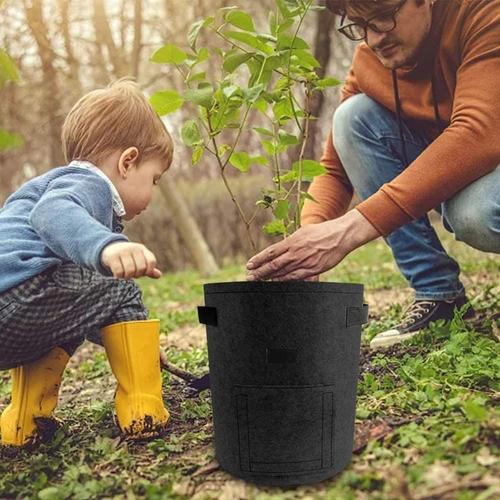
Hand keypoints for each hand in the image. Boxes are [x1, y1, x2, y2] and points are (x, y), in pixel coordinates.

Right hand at [101, 242, 161, 278]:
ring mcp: (122, 251)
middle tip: (132, 274)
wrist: (109, 248)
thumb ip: (149, 269)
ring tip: (125, 275)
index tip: (144, 273)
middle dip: (137, 275)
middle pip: (141, 268)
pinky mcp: (112, 256)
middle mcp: (133, 248)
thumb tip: (159, 275)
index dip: (149, 270)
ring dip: (127, 277)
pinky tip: (118, 275)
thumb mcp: (139, 261)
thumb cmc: (128, 258)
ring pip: (130, 271)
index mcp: (142, 249)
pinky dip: (119, 276)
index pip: (151, 261)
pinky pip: (119, 272)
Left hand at [246, 209, 379, 280]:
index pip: (271, 252)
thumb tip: (281, 248)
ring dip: (268, 277)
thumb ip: (291, 241)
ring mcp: (304, 262)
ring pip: (282, 272)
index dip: (258, 259)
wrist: (341, 235)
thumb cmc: (322, 232)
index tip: (249, 265)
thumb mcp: (303, 232)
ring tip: (258, 281)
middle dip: (259, 271)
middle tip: (249, 276)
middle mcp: (295, 252)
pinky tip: (276, 283)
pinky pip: (295, 277)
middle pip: (273, 264)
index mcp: (292, 241)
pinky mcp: (312, 269)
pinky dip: (283, 280)